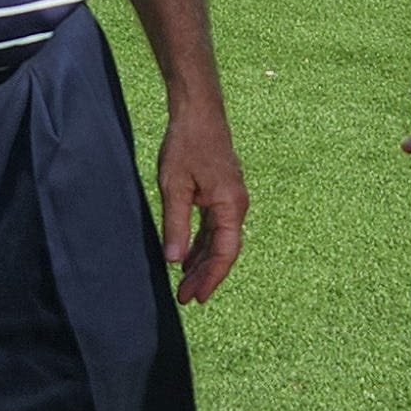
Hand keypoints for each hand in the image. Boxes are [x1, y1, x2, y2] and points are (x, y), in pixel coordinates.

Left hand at [152, 103, 248, 304]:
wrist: (198, 111)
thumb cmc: (187, 143)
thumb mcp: (174, 186)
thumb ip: (176, 225)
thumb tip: (174, 260)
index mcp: (231, 205)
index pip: (224, 252)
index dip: (210, 278)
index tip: (196, 298)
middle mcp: (236, 205)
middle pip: (223, 250)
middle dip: (204, 275)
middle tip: (185, 299)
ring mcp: (230, 199)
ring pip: (218, 240)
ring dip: (201, 262)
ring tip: (184, 284)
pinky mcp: (221, 193)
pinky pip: (214, 227)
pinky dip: (201, 244)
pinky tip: (187, 257)